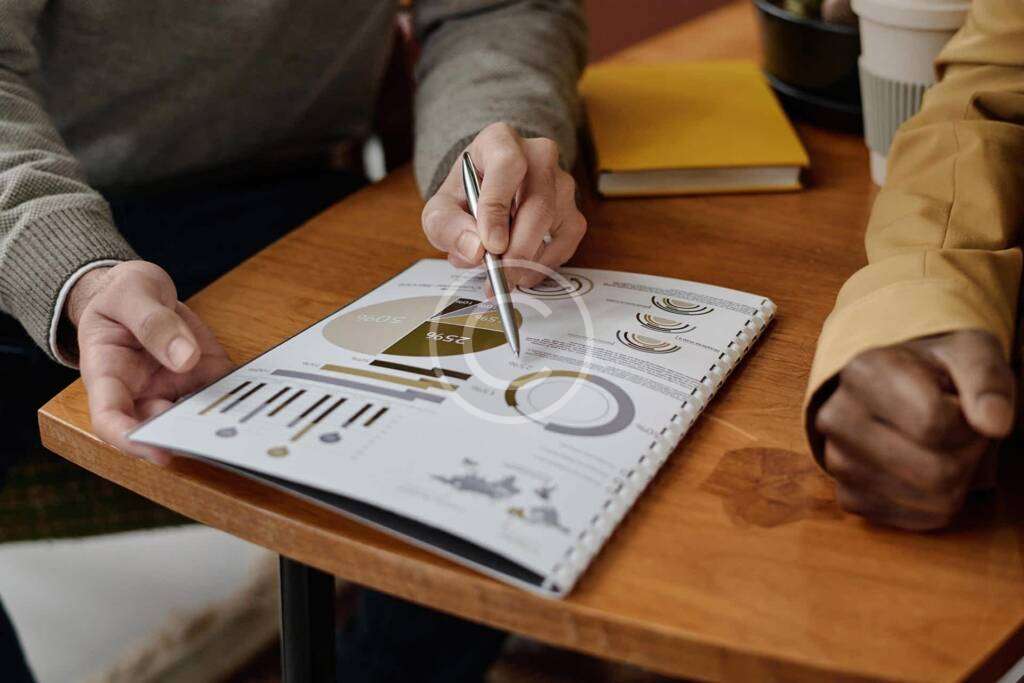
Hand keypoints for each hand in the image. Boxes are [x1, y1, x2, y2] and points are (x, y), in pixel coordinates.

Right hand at [69, 261, 233, 462]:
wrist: (142, 291)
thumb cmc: (120, 295)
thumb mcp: (130, 294)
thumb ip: (152, 323)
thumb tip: (184, 357)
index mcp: (108, 374)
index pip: (110, 418)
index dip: (131, 440)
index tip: (159, 450)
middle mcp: (141, 390)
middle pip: (159, 426)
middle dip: (186, 436)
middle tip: (214, 437)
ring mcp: (174, 387)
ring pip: (196, 416)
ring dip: (218, 421)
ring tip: (243, 421)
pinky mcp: (204, 377)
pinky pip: (222, 393)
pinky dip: (241, 397)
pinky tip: (259, 394)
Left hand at [421, 122, 586, 288]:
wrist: (484, 195)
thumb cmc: (465, 196)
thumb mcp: (441, 209)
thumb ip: (447, 227)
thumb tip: (475, 249)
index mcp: (500, 141)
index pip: (507, 166)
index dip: (498, 207)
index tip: (490, 244)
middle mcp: (538, 155)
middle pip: (539, 203)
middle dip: (518, 248)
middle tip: (498, 275)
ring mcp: (561, 183)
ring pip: (555, 225)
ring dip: (528, 260)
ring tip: (500, 275)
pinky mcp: (572, 211)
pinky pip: (565, 243)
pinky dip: (541, 265)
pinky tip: (519, 271)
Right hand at [814, 329, 1015, 530]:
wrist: (891, 386)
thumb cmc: (934, 369)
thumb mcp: (968, 352)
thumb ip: (987, 379)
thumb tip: (996, 424)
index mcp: (862, 373)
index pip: (935, 424)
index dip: (967, 421)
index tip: (960, 403)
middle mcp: (836, 418)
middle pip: (938, 472)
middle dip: (967, 455)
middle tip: (958, 431)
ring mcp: (836, 461)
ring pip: (933, 501)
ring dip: (957, 479)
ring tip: (941, 447)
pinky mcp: (848, 497)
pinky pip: (918, 521)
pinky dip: (937, 501)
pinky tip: (924, 469)